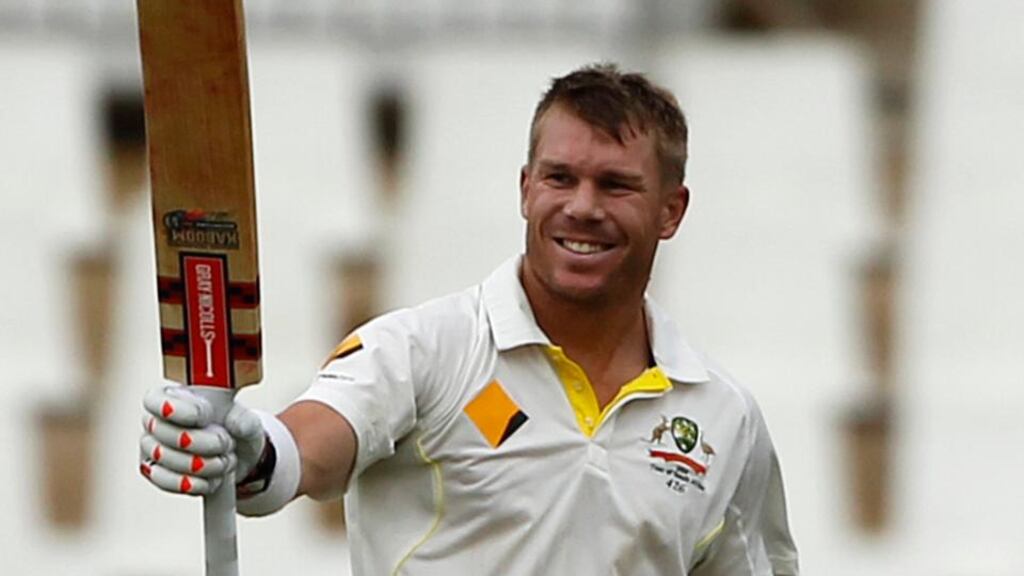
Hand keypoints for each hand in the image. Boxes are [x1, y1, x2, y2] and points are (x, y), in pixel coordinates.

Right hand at [139, 385, 265, 494]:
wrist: (235, 455)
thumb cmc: (232, 427)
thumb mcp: (244, 418)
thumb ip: (243, 419)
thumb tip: (238, 425)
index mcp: (171, 396)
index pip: (156, 400)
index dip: (179, 410)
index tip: (206, 416)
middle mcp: (155, 421)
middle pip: (161, 431)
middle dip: (200, 441)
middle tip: (227, 443)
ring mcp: (152, 449)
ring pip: (162, 457)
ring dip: (201, 464)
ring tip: (225, 461)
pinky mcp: (156, 474)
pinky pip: (164, 481)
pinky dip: (192, 483)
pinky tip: (212, 479)